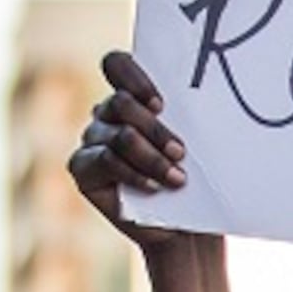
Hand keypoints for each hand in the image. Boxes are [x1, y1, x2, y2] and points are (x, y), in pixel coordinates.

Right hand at [68, 51, 187, 247]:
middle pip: (121, 102)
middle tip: (181, 152)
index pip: (116, 64)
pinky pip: (106, 160)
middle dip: (156, 129)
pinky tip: (154, 187)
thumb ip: (187, 120)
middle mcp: (107, 114)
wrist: (186, 227)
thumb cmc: (196, 181)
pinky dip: (134, 174)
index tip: (161, 104)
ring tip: (178, 178)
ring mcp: (93, 139)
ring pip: (119, 136)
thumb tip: (209, 97)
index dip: (134, 77)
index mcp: (132, 96)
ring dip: (152, 158)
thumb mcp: (197, 145)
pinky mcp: (83, 168)